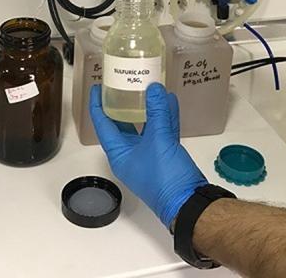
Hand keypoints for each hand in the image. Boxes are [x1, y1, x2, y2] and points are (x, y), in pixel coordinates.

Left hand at [89, 83, 207, 227]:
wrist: (188, 201)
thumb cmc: (164, 179)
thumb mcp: (159, 140)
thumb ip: (157, 112)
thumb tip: (153, 89)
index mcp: (119, 154)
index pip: (102, 125)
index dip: (98, 105)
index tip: (96, 88)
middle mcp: (130, 154)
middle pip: (122, 124)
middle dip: (123, 104)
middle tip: (122, 84)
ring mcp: (148, 155)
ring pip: (144, 126)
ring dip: (147, 108)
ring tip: (148, 87)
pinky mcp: (165, 155)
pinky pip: (162, 131)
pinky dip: (165, 117)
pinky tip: (169, 101)